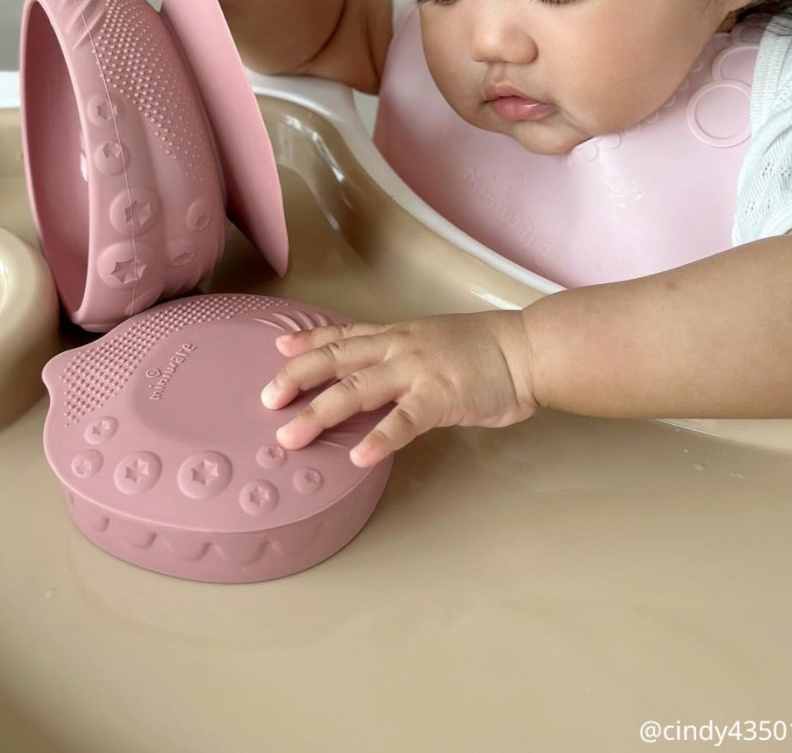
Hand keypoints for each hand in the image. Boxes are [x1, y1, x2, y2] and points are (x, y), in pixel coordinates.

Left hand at [260, 311, 538, 466]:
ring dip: (319, 413)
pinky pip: (402, 421)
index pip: (344, 335)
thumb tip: (383, 378)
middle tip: (266, 399)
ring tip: (291, 436)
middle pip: (336, 360)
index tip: (279, 348)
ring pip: (355, 390)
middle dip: (297, 378)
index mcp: (398, 335)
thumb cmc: (487, 349)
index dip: (310, 341)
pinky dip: (379, 439)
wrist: (526, 349)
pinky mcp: (439, 397)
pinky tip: (358, 457)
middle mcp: (398, 348)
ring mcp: (416, 371)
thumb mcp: (436, 342)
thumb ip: (407, 359)